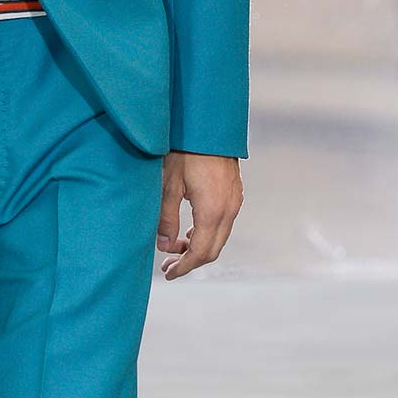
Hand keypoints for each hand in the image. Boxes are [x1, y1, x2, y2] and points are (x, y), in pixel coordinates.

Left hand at [156, 150, 242, 279]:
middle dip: (190, 261)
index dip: (184, 267)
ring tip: (175, 248)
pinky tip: (190, 231)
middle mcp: (229, 209)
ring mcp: (234, 201)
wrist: (208, 124)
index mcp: (213, 211)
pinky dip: (207, 233)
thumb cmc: (185, 150)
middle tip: (168, 265)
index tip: (168, 273)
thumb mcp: (168, 184)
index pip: (201, 252)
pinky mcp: (234, 193)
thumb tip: (163, 245)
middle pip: (213, 250)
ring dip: (198, 247)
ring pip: (219, 237)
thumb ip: (165, 218)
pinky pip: (223, 223)